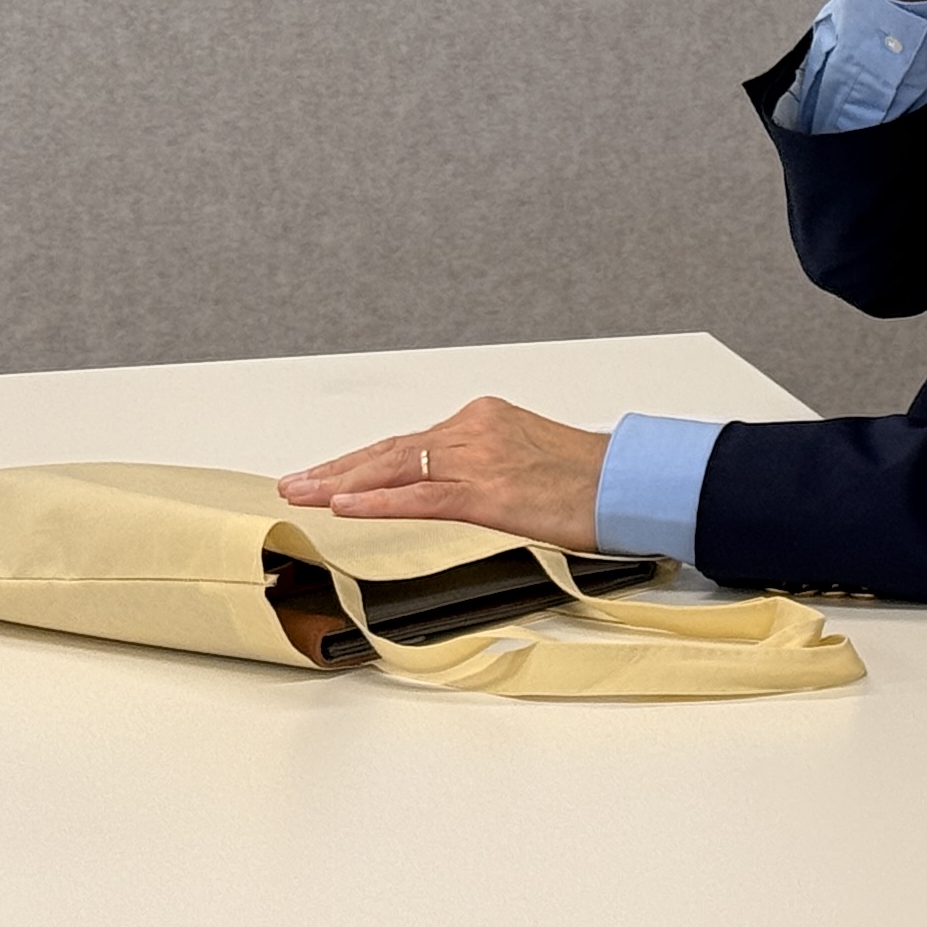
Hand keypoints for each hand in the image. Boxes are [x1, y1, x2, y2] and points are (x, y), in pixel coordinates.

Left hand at [278, 397, 606, 547]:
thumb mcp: (532, 460)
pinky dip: (376, 502)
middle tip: (295, 482)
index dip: (363, 461)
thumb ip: (490, 468)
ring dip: (340, 484)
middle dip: (337, 468)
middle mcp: (474, 428)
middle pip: (389, 450)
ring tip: (303, 494)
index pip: (409, 441)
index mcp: (484, 418)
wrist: (631, 483)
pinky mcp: (486, 492)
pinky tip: (344, 507)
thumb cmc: (594, 479)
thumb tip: (464, 491)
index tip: (332, 475)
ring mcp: (477, 457)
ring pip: (393, 470)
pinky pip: (418, 497)